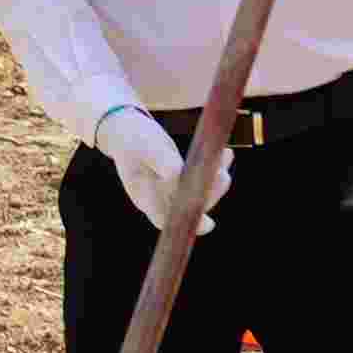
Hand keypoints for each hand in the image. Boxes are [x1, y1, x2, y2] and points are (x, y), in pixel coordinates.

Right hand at [93, 108, 224, 233]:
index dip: (186, 223)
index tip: (208, 224)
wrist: (126, 129)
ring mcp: (171, 189)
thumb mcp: (143, 145)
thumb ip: (161, 160)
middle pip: (188, 208)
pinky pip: (201, 179)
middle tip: (222, 175)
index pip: (165, 219)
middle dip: (210, 195)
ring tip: (225, 157)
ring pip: (199, 194)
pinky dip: (214, 168)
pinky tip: (226, 153)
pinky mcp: (181, 178)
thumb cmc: (131, 137)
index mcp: (143, 195)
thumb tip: (179, 174)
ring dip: (216, 180)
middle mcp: (159, 197)